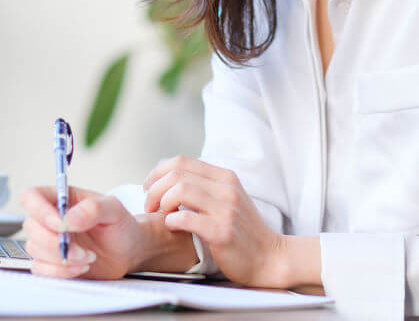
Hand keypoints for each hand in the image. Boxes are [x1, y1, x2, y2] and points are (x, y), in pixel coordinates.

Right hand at [19, 185, 149, 279]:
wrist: (128, 251)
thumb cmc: (120, 225)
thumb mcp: (114, 209)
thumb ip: (93, 208)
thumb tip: (67, 219)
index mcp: (64, 199)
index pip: (32, 196)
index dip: (39, 210)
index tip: (60, 225)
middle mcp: (52, 218)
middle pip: (30, 226)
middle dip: (55, 242)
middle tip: (81, 249)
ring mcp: (49, 241)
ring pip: (34, 249)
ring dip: (62, 258)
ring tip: (87, 257)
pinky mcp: (50, 262)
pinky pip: (40, 269)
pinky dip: (61, 271)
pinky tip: (82, 266)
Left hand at [143, 155, 286, 287]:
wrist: (269, 257)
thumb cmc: (242, 231)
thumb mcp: (228, 199)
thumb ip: (205, 186)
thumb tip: (171, 178)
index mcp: (225, 177)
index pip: (182, 161)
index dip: (158, 172)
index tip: (149, 187)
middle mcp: (226, 188)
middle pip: (177, 174)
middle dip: (155, 188)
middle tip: (150, 205)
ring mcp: (226, 209)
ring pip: (180, 191)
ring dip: (161, 203)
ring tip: (160, 215)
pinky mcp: (222, 232)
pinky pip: (186, 218)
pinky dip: (171, 221)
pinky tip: (172, 226)